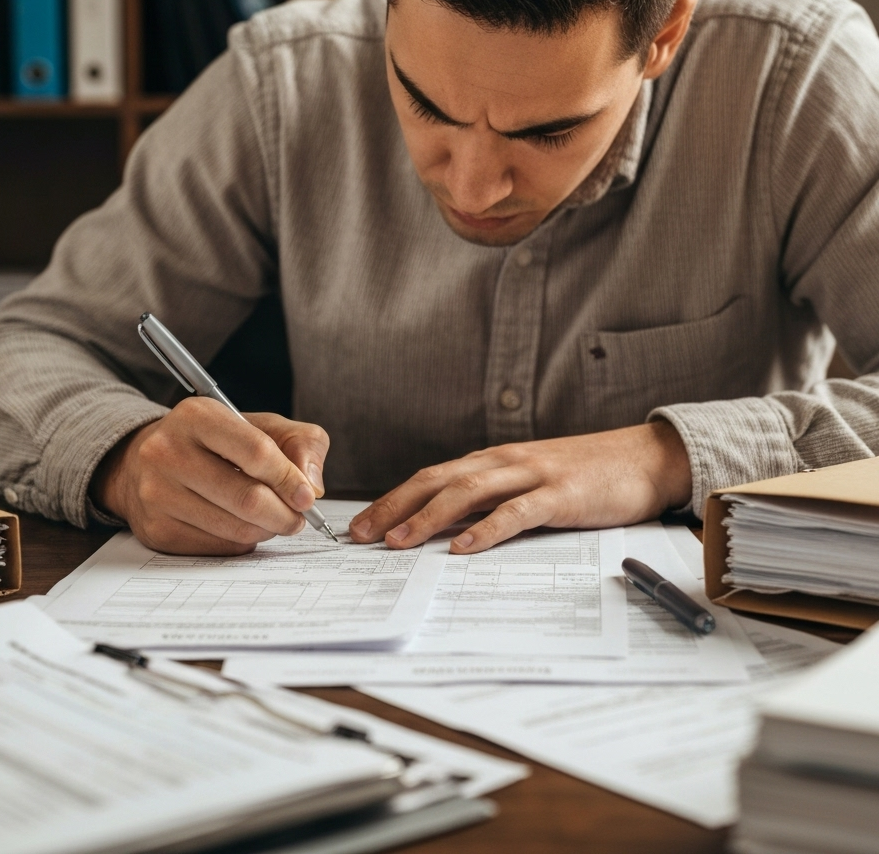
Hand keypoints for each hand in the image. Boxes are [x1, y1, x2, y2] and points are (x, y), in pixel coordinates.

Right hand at [91, 398, 328, 554]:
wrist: (146, 461)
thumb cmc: (216, 442)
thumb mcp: (261, 425)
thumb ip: (301, 443)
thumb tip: (313, 486)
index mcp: (197, 416)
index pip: (257, 452)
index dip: (290, 479)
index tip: (308, 497)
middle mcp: (168, 452)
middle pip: (248, 498)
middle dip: (285, 514)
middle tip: (298, 518)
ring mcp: (157, 494)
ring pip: (236, 528)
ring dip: (266, 530)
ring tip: (272, 519)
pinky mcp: (156, 530)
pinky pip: (219, 547)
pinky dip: (242, 541)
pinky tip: (241, 525)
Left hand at [349, 421, 691, 553]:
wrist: (644, 457)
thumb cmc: (585, 475)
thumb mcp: (530, 482)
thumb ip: (494, 500)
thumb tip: (449, 531)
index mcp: (493, 461)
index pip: (432, 477)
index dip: (393, 499)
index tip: (362, 525)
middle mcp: (504, 462)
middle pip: (437, 481)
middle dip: (395, 507)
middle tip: (361, 536)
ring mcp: (532, 475)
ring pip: (468, 493)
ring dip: (428, 518)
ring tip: (397, 543)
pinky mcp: (560, 494)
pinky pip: (516, 512)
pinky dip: (486, 530)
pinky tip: (462, 548)